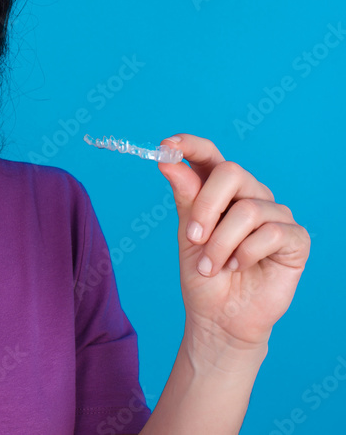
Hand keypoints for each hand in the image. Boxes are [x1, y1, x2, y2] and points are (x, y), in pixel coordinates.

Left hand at [157, 134, 309, 354]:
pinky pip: (270, 233)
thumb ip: (185, 197)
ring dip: (221, 243)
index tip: (167, 147)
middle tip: (192, 237)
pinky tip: (239, 267)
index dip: (190, 145)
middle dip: (206, 206)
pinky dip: (246, 254)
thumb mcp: (187, 234)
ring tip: (212, 267)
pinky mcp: (295, 239)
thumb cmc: (203, 275)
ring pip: (248, 210)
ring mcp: (276, 215)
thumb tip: (169, 161)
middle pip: (232, 172)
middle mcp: (250, 196)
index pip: (210, 156)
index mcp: (220, 191)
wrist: (220, 317)